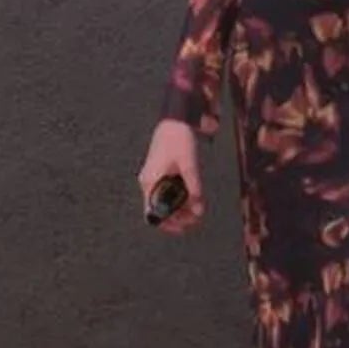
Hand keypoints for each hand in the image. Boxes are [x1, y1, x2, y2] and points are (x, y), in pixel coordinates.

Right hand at [137, 119, 204, 234]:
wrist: (174, 119)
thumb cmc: (179, 139)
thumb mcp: (189, 164)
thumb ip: (194, 187)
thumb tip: (199, 209)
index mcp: (151, 182)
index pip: (153, 214)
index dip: (167, 224)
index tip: (184, 228)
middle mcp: (149, 182)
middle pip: (159, 210)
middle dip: (177, 217)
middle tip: (196, 219)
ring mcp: (153, 177)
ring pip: (164, 201)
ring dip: (179, 208)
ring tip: (197, 209)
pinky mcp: (159, 172)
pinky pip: (167, 191)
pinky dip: (178, 197)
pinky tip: (193, 197)